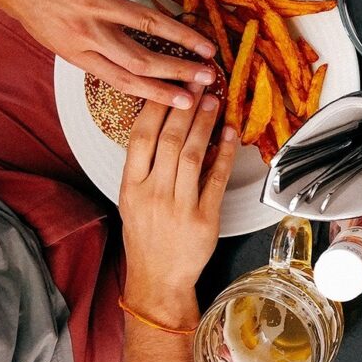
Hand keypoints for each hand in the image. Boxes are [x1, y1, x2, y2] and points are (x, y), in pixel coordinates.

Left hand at [0, 0, 217, 108]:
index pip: (124, 80)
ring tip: (208, 45)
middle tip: (208, 77)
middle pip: (141, 59)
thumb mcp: (53, 36)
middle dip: (179, 71)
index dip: (158, 94)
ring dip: (182, 35)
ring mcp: (92, 1)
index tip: (185, 102)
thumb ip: (87, 46)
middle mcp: (87, 32)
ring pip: (146, 23)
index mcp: (78, 52)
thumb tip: (119, 57)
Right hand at [119, 89, 236, 323]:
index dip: (156, 107)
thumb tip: (165, 126)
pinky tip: (231, 134)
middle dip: (185, 107)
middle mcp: (153, 193)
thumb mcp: (132, 199)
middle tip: (198, 83)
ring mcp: (179, 206)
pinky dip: (225, 154)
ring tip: (213, 101)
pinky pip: (217, 179)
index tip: (170, 85)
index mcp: (131, 186)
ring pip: (193, 155)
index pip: (140, 137)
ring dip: (205, 124)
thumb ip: (145, 166)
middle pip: (170, 141)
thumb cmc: (146, 236)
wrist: (158, 278)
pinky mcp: (204, 218)